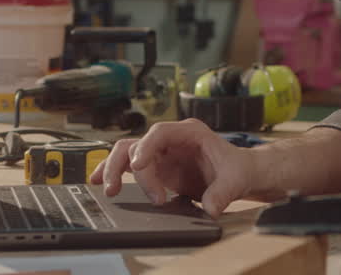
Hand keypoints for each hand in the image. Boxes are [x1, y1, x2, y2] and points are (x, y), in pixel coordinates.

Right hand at [89, 118, 253, 218]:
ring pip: (128, 153)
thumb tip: (210, 208)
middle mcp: (171, 140)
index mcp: (190, 133)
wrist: (240, 173)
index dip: (146, 146)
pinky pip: (129, 167)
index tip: (138, 166)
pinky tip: (100, 182)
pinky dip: (114, 172)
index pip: (161, 132)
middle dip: (123, 164)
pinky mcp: (157, 168)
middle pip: (138, 143)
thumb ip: (223, 193)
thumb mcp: (236, 179)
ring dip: (114, 169)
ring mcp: (162, 153)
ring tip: (108, 189)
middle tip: (116, 187)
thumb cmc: (238, 169)